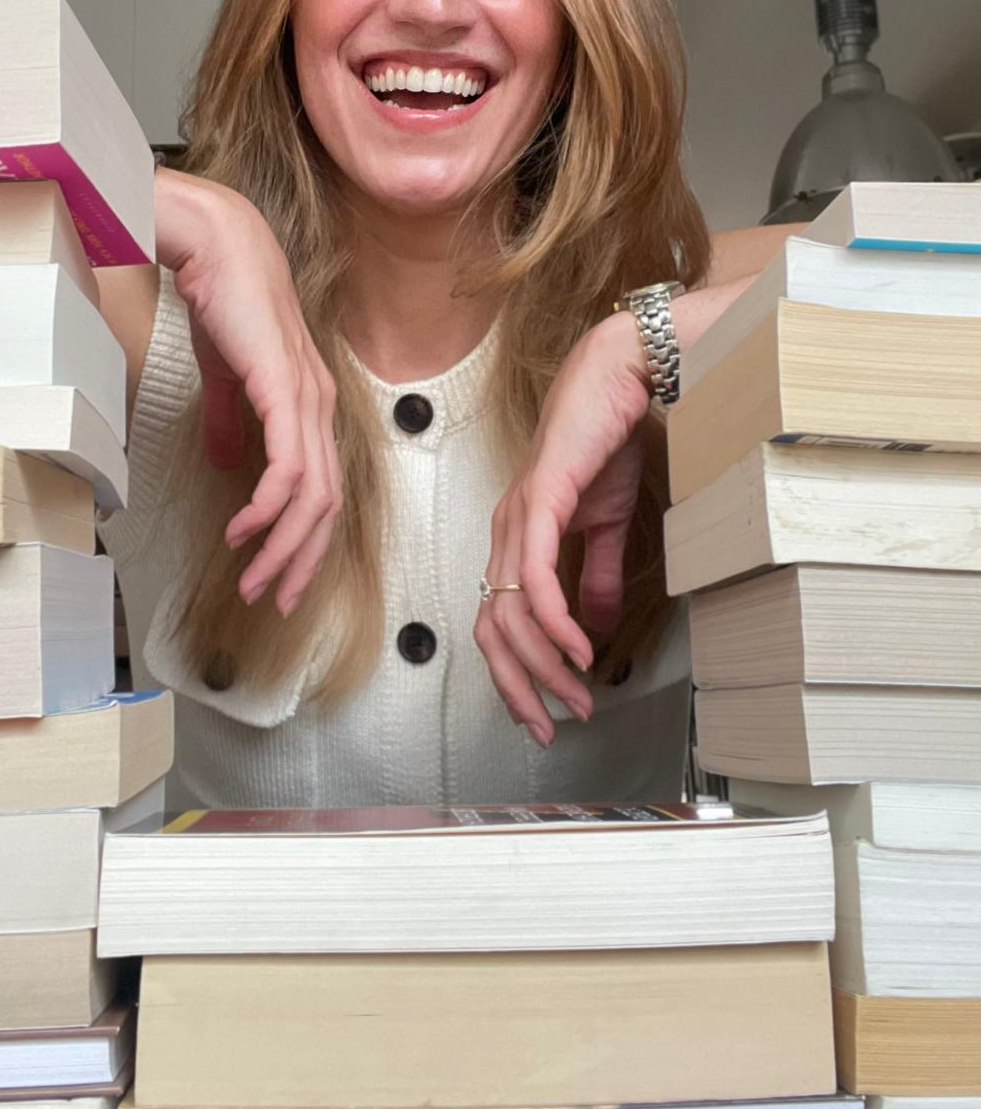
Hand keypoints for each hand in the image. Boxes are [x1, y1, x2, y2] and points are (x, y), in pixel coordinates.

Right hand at [155, 169, 340, 614]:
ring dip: (283, 546)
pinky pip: (289, 468)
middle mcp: (319, 407)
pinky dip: (269, 507)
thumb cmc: (223, 301)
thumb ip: (231, 420)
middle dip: (300, 561)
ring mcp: (308, 399)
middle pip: (326, 506)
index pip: (320, 490)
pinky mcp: (286, 390)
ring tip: (254, 577)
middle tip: (273, 598)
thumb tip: (231, 464)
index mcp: (310, 405)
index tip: (277, 576)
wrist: (219, 247)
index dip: (303, 540)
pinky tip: (246, 528)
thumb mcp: (226, 375)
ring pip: (312, 497)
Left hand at [474, 312, 650, 746]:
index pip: (497, 622)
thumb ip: (595, 573)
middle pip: (490, 631)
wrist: (618, 378)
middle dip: (519, 689)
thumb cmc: (606, 439)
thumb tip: (594, 625)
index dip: (516, 675)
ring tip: (575, 699)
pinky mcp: (539, 502)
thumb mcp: (604, 521)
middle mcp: (506, 534)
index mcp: (517, 539)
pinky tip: (577, 650)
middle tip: (551, 729)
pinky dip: (552, 622)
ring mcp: (517, 519)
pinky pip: (534, 578)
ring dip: (541, 667)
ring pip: (508, 614)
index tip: (546, 715)